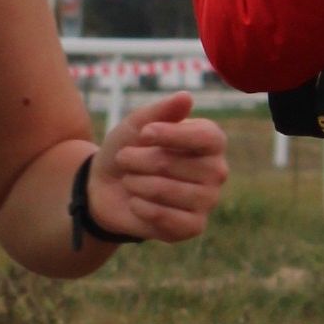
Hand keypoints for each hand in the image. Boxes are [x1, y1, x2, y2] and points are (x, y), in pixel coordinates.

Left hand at [86, 94, 228, 244]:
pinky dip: (144, 209)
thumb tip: (186, 97)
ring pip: (171, 192)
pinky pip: (169, 219)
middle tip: (124, 158)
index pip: (207, 137)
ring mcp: (208, 200)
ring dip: (139, 184)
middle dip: (143, 161)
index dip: (173, 134)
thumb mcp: (136, 125)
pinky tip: (135, 202)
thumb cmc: (128, 150)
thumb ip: (160, 111)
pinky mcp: (194, 226)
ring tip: (129, 180)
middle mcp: (216, 170)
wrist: (107, 188)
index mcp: (210, 141)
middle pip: (181, 164)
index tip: (144, 133)